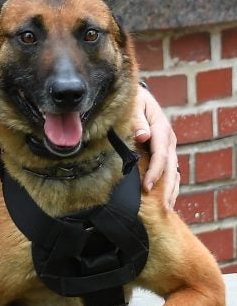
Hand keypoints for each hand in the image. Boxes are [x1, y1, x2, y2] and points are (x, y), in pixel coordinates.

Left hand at [133, 86, 178, 208]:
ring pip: (173, 171)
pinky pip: (171, 171)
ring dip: (171, 190)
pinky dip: (170, 185)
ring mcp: (169, 146)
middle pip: (170, 167)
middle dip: (166, 188)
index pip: (160, 155)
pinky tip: (167, 199)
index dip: (154, 172)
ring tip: (167, 208)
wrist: (139, 97)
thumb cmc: (133, 100)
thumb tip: (143, 137)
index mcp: (161, 128)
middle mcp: (168, 139)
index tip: (146, 188)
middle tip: (162, 208)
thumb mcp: (134, 105)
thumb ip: (136, 120)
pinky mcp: (166, 151)